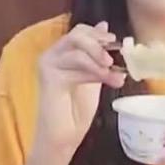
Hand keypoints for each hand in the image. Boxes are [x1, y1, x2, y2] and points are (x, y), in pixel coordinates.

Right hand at [33, 21, 125, 161]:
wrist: (63, 137)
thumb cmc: (76, 111)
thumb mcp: (93, 76)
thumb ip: (97, 56)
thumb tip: (104, 27)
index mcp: (61, 54)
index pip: (79, 31)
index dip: (98, 34)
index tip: (115, 43)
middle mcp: (51, 55)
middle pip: (77, 34)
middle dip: (99, 44)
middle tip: (113, 60)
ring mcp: (48, 64)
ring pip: (78, 48)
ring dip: (101, 62)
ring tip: (116, 77)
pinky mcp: (49, 75)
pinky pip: (76, 63)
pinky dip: (95, 71)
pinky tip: (109, 81)